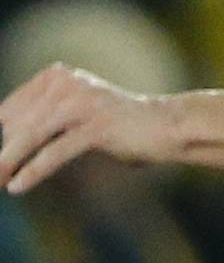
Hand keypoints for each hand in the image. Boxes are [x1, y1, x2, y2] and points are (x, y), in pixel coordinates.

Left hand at [0, 64, 177, 195]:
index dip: (3, 137)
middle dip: (6, 153)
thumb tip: (3, 155)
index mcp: (57, 76)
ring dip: (8, 162)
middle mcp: (67, 83)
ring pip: (31, 136)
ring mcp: (83, 101)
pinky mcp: (98, 124)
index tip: (2, 163)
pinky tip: (17, 186)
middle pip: (16, 124)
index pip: (9, 111)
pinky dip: (33, 170)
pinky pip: (55, 150)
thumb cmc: (119, 126)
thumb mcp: (74, 117)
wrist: (168, 126)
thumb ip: (43, 125)